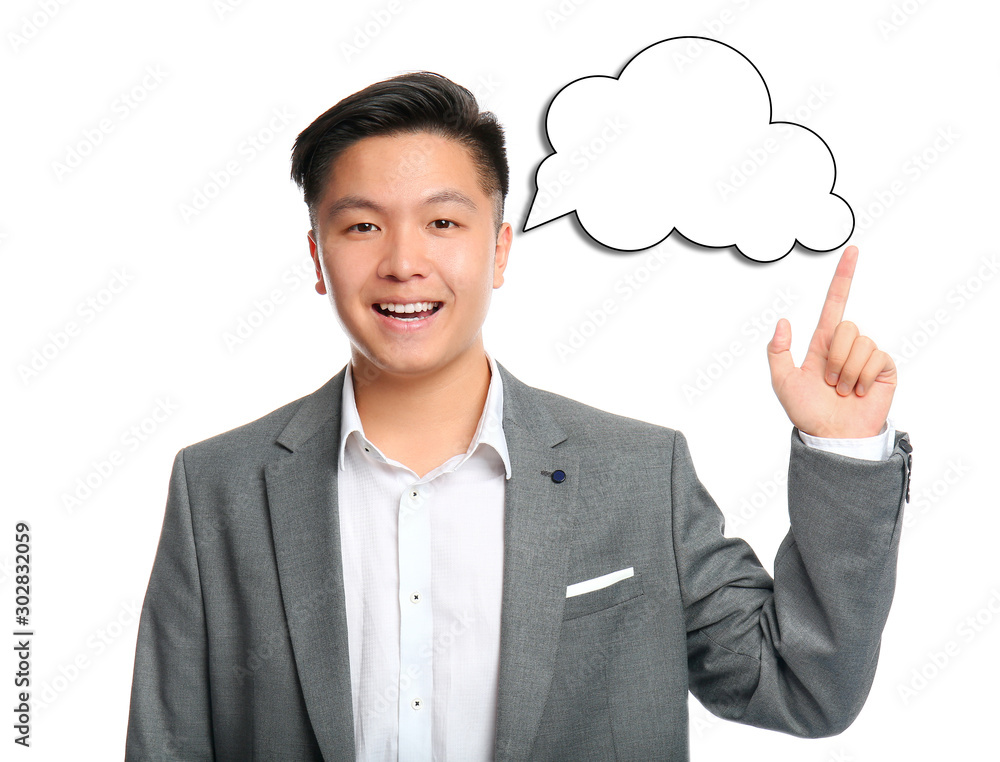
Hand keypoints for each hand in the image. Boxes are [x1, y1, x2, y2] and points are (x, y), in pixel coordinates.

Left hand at [766, 245, 895, 437]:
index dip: (843, 276)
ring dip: (847, 370)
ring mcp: (867, 355)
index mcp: (822, 342)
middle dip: (833, 357)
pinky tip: (859, 392)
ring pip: (860, 342)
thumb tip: (783, 321)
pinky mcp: (884, 368)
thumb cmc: (806, 411)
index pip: (835, 302)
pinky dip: (863, 377)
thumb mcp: (782, 381)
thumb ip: (777, 351)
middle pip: (845, 327)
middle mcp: (846, 345)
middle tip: (829, 382)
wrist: (832, 435)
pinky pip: (876, 357)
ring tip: (843, 390)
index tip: (852, 250)